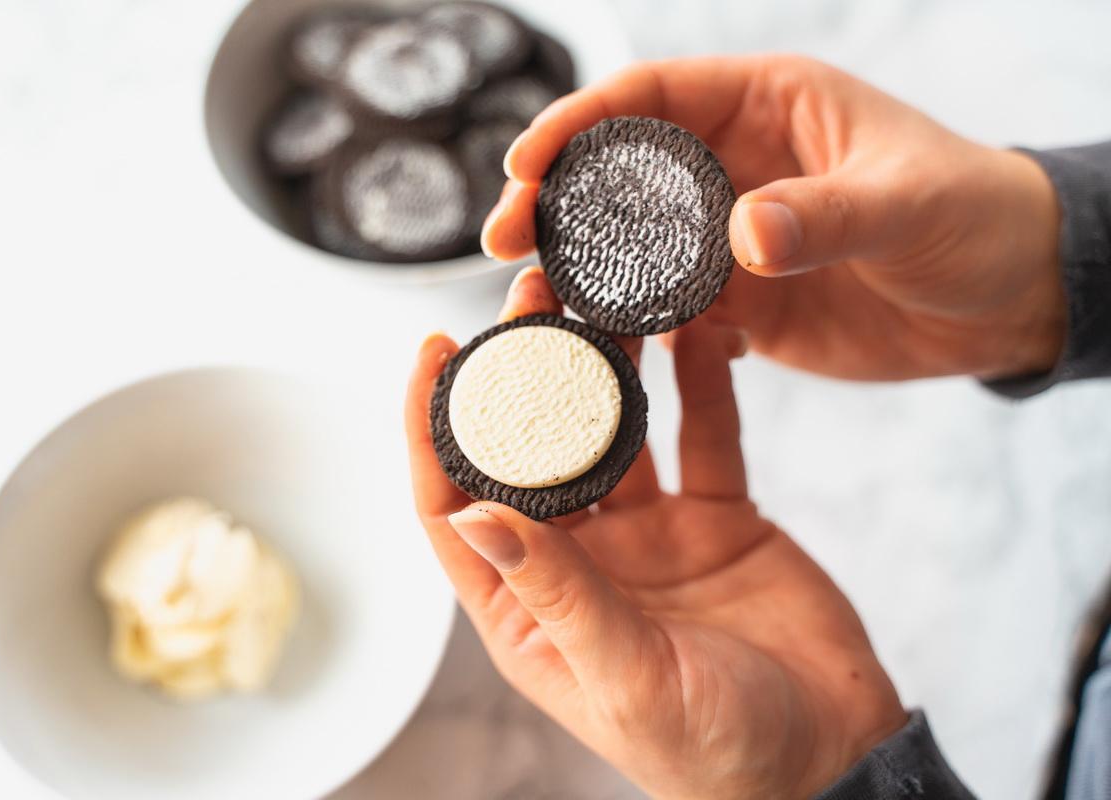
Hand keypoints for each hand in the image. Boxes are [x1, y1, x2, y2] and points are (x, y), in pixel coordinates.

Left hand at [404, 267, 907, 798]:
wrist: (832, 761)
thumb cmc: (714, 754)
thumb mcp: (625, 676)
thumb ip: (556, 591)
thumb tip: (469, 510)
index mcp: (530, 608)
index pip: (454, 507)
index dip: (430, 429)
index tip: (428, 350)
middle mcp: (578, 560)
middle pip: (531, 448)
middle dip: (522, 372)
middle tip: (527, 293)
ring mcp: (647, 534)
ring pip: (615, 428)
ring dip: (606, 363)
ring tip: (601, 292)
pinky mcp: (715, 518)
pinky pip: (703, 435)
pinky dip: (700, 383)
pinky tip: (695, 327)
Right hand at [482, 56, 1064, 381]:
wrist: (1008, 298)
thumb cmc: (973, 217)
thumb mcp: (908, 202)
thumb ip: (826, 215)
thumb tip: (745, 234)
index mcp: (765, 106)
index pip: (650, 96)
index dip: (579, 121)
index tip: (526, 162)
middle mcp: (734, 167)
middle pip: (617, 175)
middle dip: (553, 202)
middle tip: (501, 241)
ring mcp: (728, 239)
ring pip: (631, 250)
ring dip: (580, 276)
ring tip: (531, 306)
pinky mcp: (738, 303)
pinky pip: (667, 314)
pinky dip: (632, 332)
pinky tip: (599, 355)